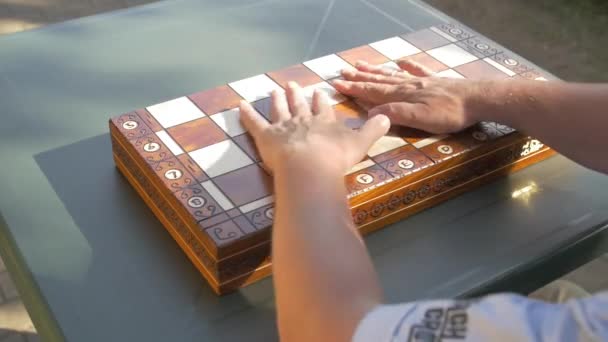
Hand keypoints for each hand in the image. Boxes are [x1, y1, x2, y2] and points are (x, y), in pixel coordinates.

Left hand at [239, 81, 389, 174]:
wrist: (310, 167)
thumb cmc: (336, 159)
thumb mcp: (361, 143)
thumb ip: (373, 130)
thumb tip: (388, 117)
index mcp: (324, 122)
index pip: (323, 108)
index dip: (321, 101)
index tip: (319, 91)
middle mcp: (303, 120)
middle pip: (299, 105)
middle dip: (296, 95)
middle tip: (292, 85)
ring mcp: (283, 127)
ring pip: (279, 110)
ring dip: (277, 100)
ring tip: (275, 91)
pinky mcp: (266, 137)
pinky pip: (254, 123)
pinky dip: (247, 114)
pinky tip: (240, 105)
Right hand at [333, 60, 482, 133]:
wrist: (478, 100)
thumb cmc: (450, 114)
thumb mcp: (420, 119)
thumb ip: (395, 114)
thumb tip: (371, 112)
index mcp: (402, 96)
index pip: (373, 92)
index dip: (354, 89)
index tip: (337, 84)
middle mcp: (408, 86)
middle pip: (379, 81)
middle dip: (359, 78)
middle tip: (342, 72)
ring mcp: (421, 82)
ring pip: (392, 75)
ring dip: (375, 71)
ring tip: (360, 64)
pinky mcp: (435, 81)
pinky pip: (417, 70)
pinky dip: (407, 65)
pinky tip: (400, 60)